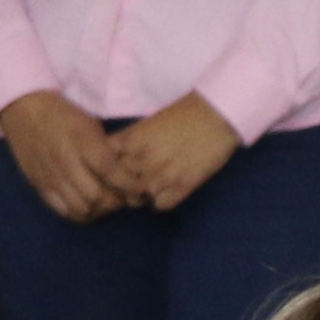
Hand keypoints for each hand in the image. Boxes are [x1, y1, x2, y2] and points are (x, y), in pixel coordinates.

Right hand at [0, 90, 142, 222]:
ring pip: (81, 208)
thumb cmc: (63, 115)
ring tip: (105, 204)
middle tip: (123, 198)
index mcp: (83, 141)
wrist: (25, 110)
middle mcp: (67, 162)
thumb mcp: (90, 124)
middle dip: (116, 202)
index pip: (111, 172)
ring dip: (98, 210)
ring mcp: (51, 176)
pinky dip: (79, 214)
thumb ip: (106, 150)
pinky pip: (62, 210)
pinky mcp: (40, 185)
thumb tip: (126, 174)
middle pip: (97, 196)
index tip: (141, 190)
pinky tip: (87, 207)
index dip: (130, 185)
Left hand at [107, 92, 240, 210]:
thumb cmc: (184, 113)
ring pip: (136, 200)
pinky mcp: (180, 188)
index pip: (103, 163)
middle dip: (122, 184)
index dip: (107, 168)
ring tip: (153, 184)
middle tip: (134, 180)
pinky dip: (162, 201)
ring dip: (142, 194)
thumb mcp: (149, 122)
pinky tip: (170, 190)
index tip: (114, 168)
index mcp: (131, 140)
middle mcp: (140, 160)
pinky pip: (160, 206)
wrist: (216, 116)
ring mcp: (159, 177)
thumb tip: (120, 157)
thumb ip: (131, 140)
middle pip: (117, 185)